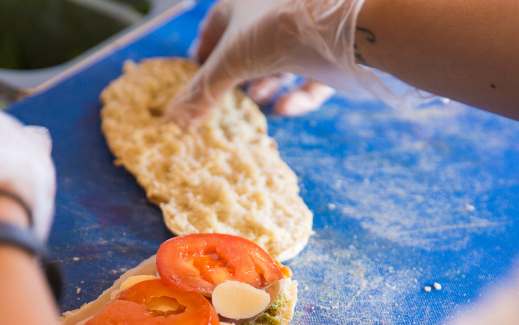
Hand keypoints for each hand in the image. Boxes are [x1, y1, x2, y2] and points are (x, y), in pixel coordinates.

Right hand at [166, 0, 391, 124]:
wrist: (344, 27)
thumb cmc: (277, 29)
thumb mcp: (231, 62)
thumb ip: (203, 91)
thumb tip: (173, 118)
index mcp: (242, 2)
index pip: (215, 26)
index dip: (205, 52)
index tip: (200, 79)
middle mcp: (272, 11)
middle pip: (249, 45)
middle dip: (238, 75)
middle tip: (230, 98)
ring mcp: (304, 30)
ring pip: (280, 60)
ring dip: (266, 83)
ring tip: (259, 100)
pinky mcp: (331, 51)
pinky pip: (311, 75)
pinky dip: (298, 94)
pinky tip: (286, 108)